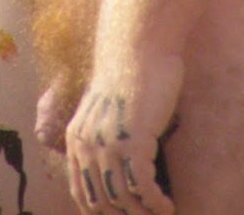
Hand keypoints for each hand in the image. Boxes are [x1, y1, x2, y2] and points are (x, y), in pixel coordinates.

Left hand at [66, 47, 182, 214]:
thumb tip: (120, 170)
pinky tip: (168, 205)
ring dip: (144, 214)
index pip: (82, 193)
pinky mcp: (134, 141)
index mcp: (75, 139)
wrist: (139, 45)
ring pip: (124, 200)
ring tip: (160, 214)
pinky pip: (143, 188)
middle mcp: (86, 145)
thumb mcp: (106, 109)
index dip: (101, 212)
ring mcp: (108, 144)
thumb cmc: (130, 74)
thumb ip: (103, 136)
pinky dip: (157, 204)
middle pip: (102, 202)